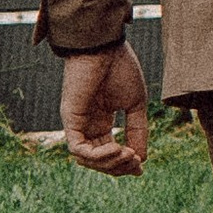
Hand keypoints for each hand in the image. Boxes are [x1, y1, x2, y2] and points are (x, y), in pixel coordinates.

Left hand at [60, 41, 149, 176]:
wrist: (105, 46)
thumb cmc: (119, 67)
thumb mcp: (135, 104)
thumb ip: (137, 131)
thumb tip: (141, 158)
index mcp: (100, 120)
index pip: (108, 152)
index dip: (124, 163)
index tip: (141, 166)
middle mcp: (87, 124)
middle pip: (98, 160)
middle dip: (119, 166)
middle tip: (137, 162)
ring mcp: (77, 123)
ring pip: (86, 160)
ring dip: (109, 163)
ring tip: (129, 154)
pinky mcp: (70, 119)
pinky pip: (78, 149)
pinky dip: (98, 155)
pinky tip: (117, 148)